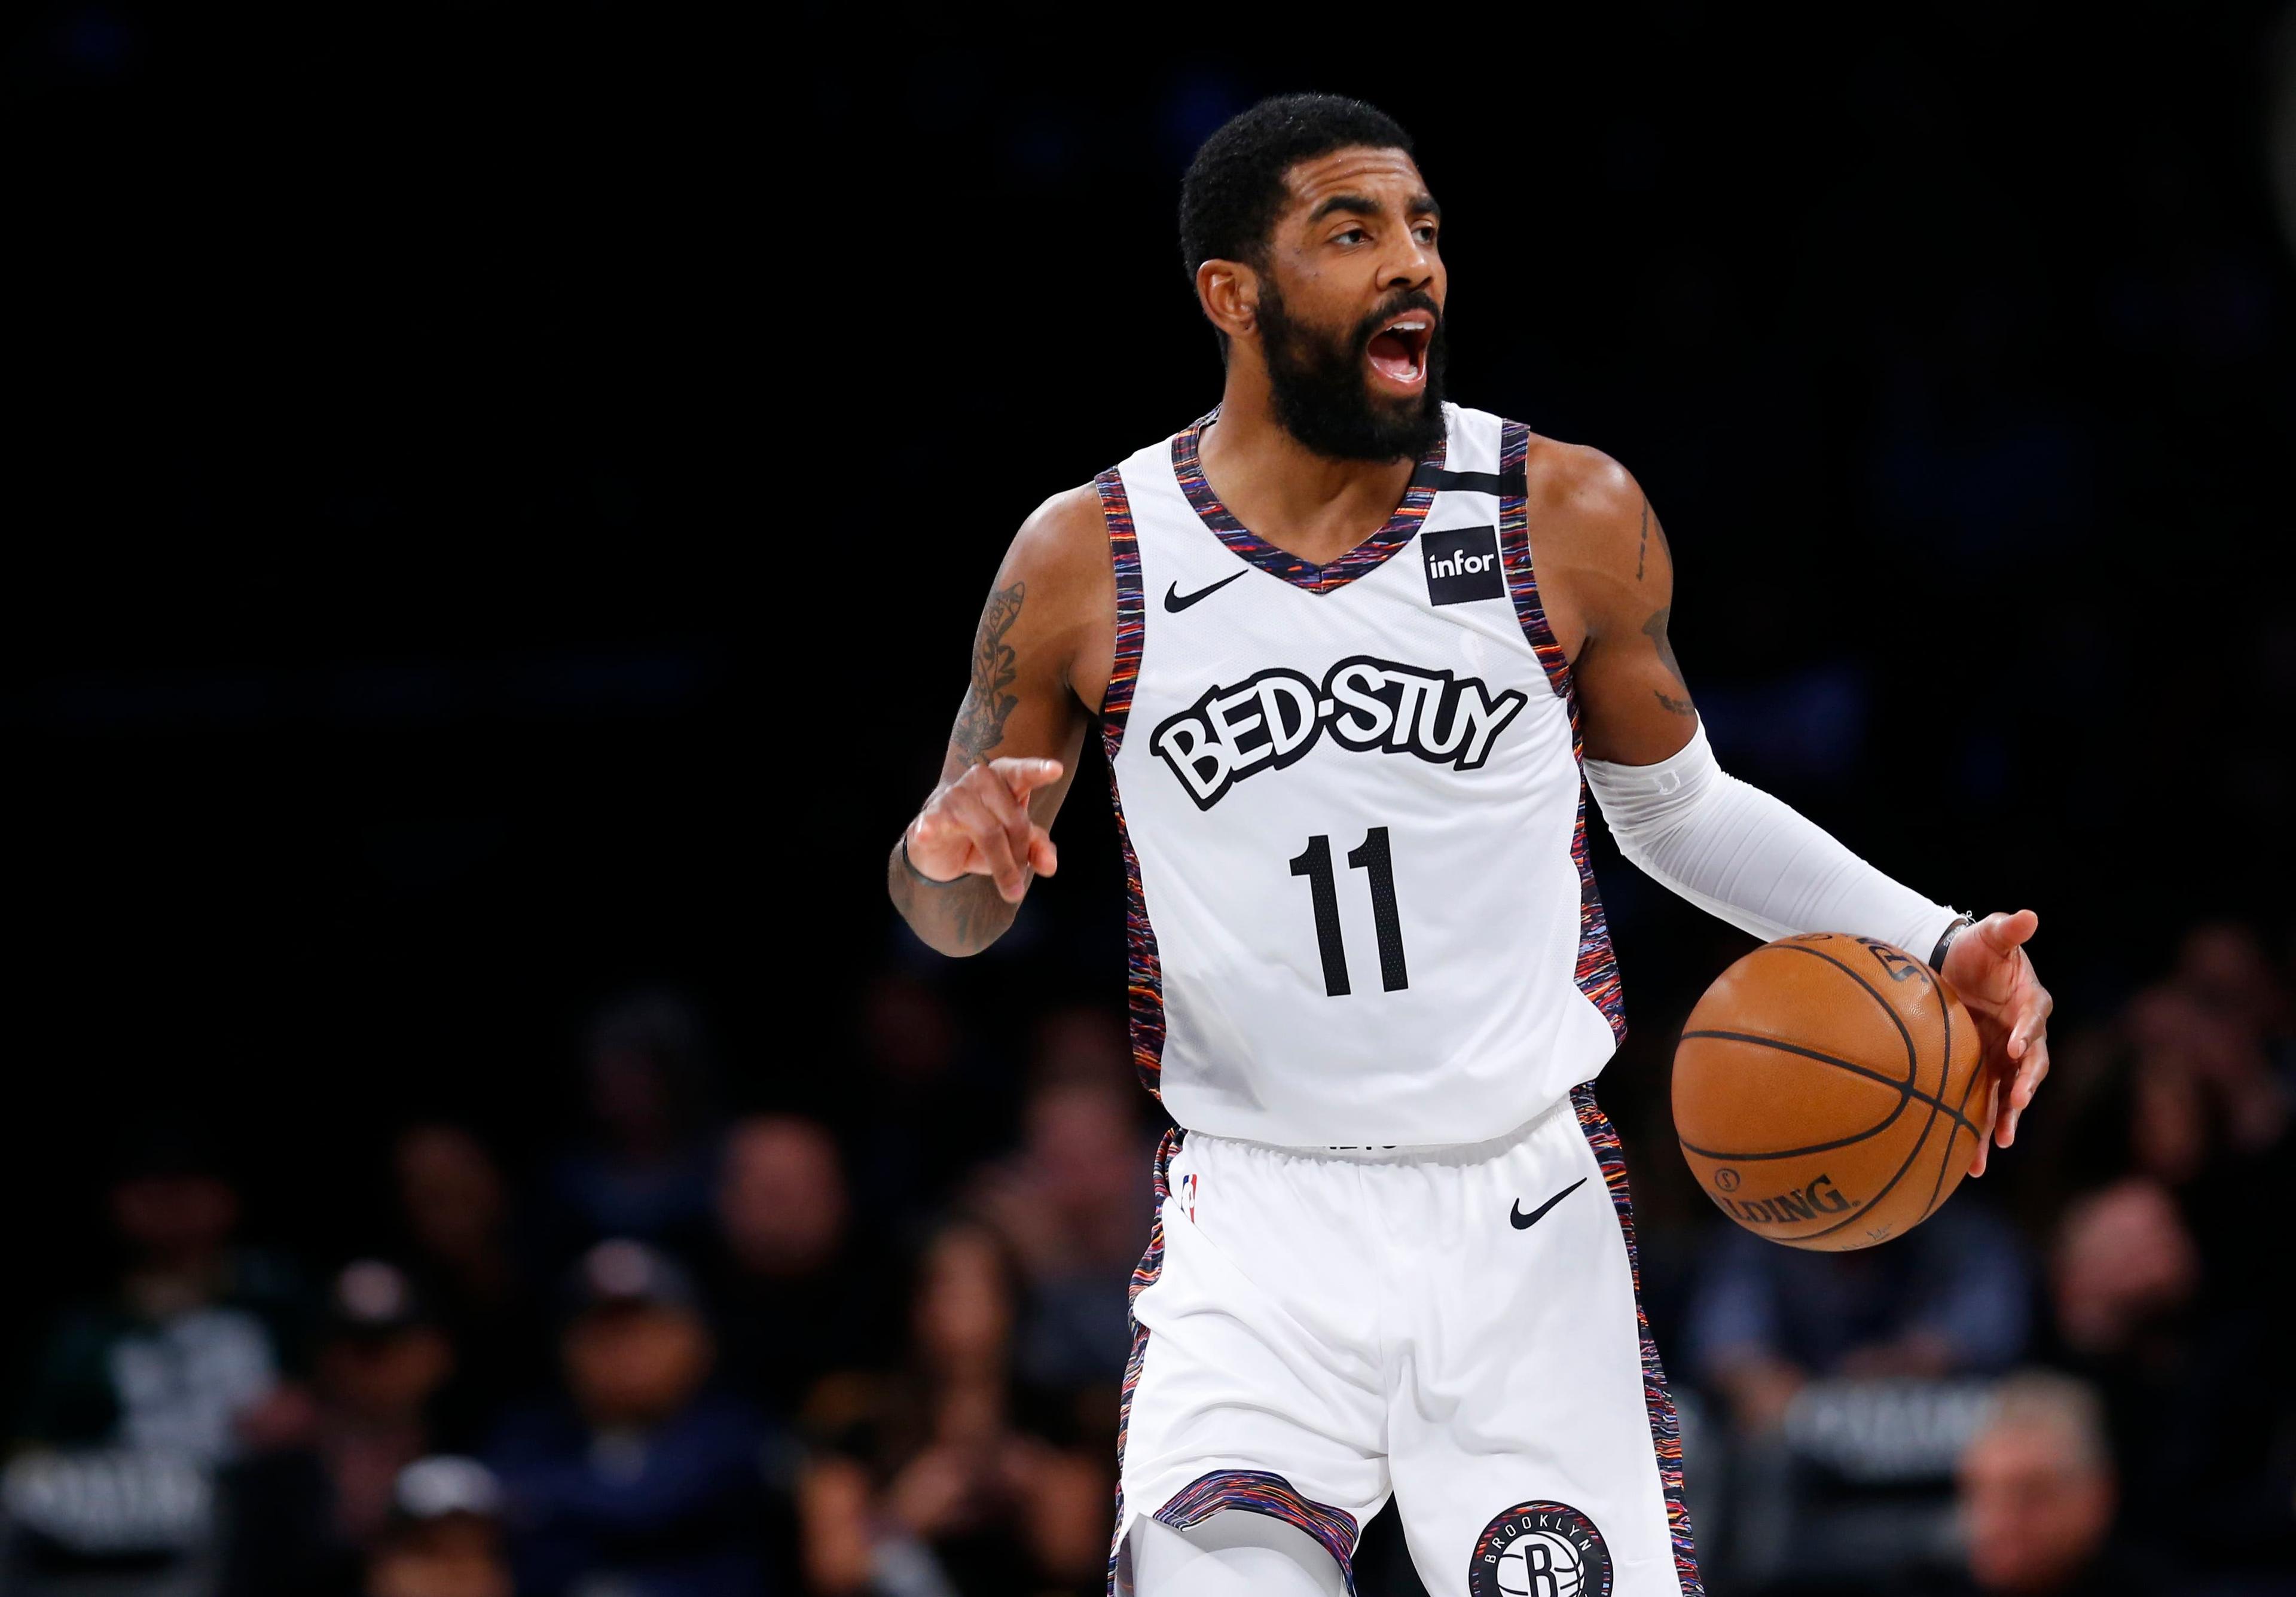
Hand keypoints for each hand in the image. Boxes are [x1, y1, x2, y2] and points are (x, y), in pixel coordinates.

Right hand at [906, 758, 1063, 901]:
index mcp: (1005, 778)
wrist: (939, 849)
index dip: (1037, 771)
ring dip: (1002, 866)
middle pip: (1014, 819)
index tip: (1056, 770)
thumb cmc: (982, 837)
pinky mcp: (932, 814)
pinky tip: (927, 833)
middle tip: (1020, 880)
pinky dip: (934, 829)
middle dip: (1021, 855)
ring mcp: (955, 795)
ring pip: (989, 833)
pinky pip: (940, 824)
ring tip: (1009, 887)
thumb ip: (1036, 847)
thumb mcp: (1015, 843)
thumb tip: (1050, 866)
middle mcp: (980, 779)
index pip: (1021, 773)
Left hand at [1941, 909, 2052, 1175]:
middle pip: (2030, 1066)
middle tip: (2016, 1104)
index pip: (2031, 1020)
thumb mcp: (1989, 936)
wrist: (1956, 968)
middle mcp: (2023, 1036)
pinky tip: (1973, 1163)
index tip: (2014, 1045)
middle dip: (2024, 1086)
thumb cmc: (1977, 950)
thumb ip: (2007, 930)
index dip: (2025, 1032)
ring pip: (2011, 1095)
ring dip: (2006, 1120)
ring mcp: (2006, 1059)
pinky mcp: (1987, 1073)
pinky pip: (1988, 1106)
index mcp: (2029, 1003)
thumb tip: (2029, 915)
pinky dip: (1983, 1132)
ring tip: (2000, 1146)